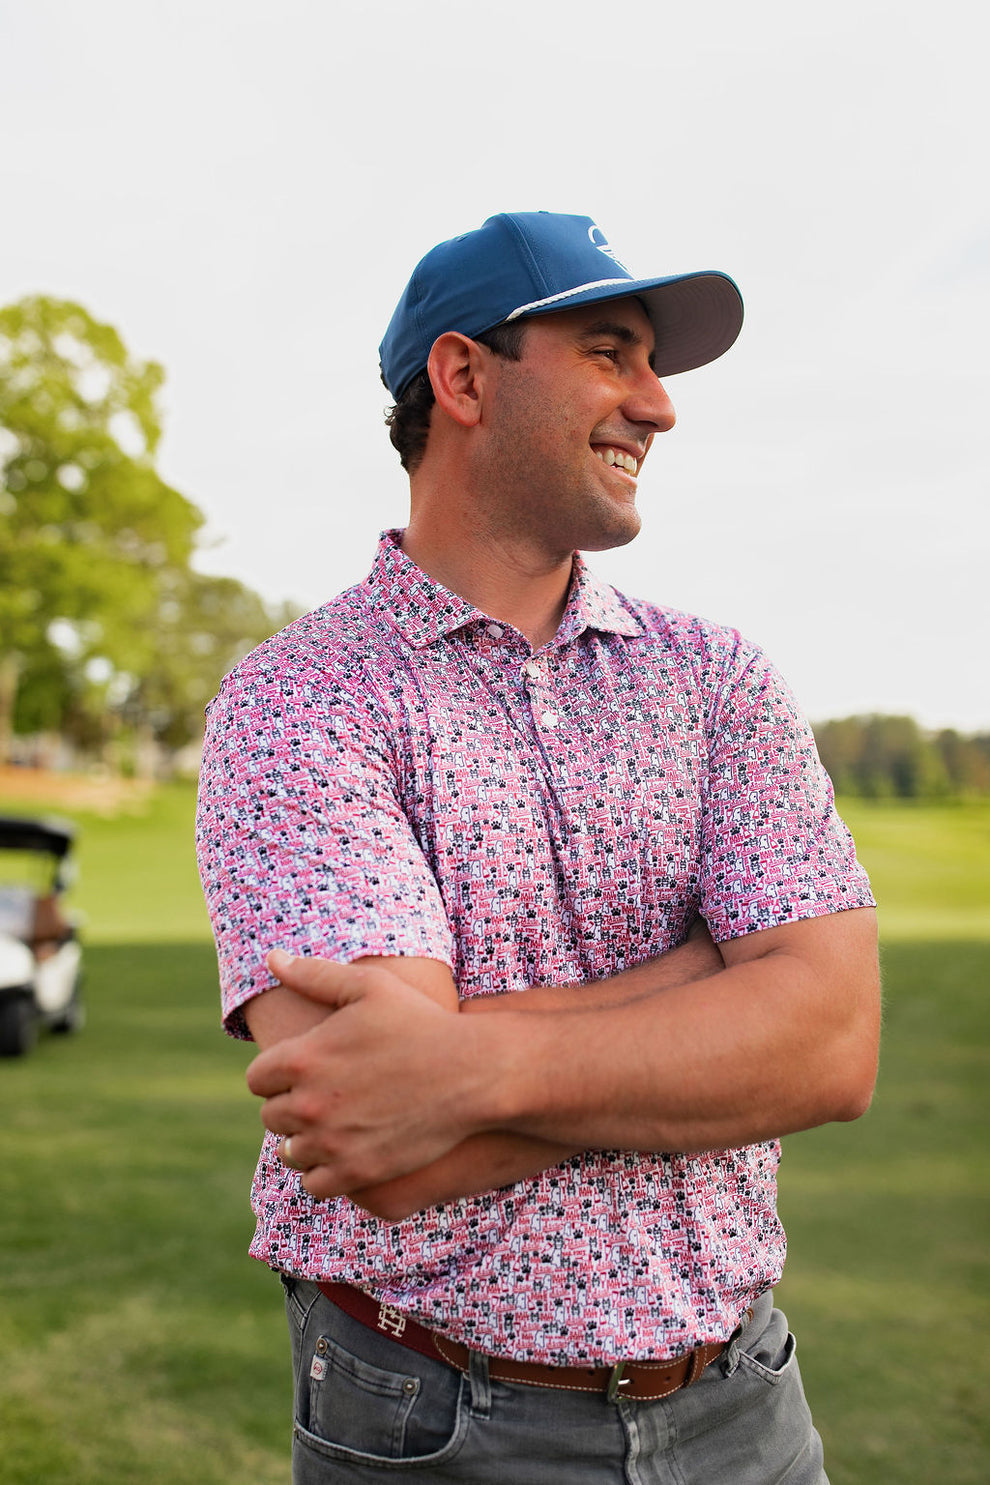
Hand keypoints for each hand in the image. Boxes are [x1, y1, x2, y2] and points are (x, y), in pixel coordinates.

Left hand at [245, 951, 485, 1198]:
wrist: (472, 1072)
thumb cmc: (420, 1022)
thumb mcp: (369, 985)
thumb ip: (313, 974)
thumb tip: (271, 958)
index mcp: (302, 1058)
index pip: (257, 1080)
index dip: (277, 1075)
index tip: (303, 1072)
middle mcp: (310, 1104)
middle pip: (272, 1117)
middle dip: (291, 1106)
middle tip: (323, 1097)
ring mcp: (333, 1143)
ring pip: (290, 1153)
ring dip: (305, 1141)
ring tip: (332, 1125)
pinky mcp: (358, 1172)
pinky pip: (316, 1184)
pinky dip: (324, 1171)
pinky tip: (344, 1152)